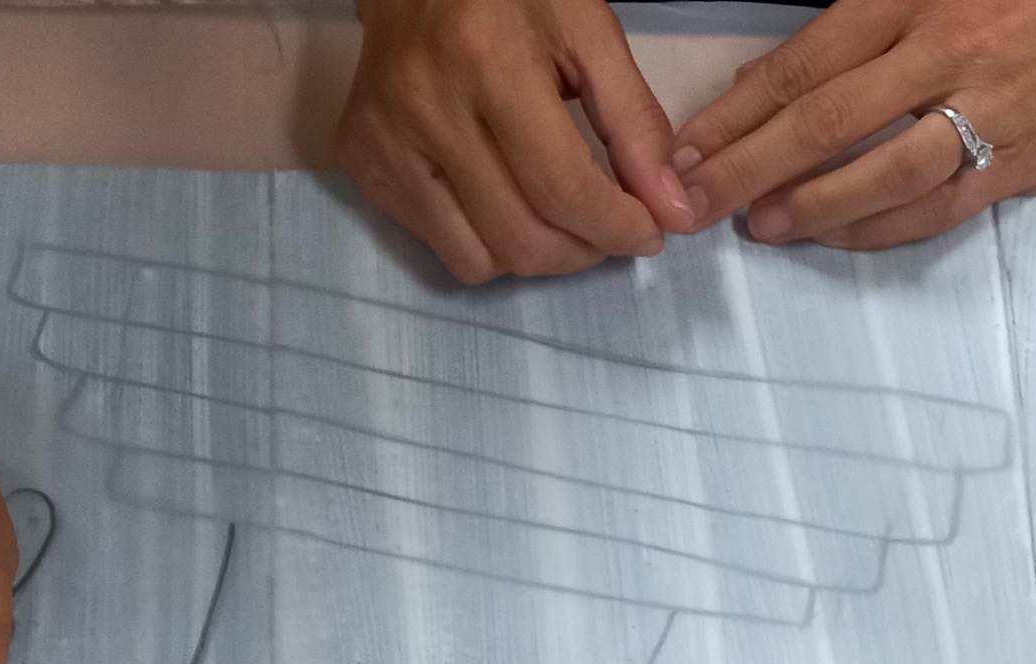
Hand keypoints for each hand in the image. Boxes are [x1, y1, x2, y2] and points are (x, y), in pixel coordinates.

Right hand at [341, 0, 695, 282]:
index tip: (649, 232)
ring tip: (561, 218)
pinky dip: (489, 242)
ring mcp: (385, 141)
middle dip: (585, 250)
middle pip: (522, 236)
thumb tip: (670, 209)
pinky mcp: (364, 164)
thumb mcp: (587, 31)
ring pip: (480, 259)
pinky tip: (506, 198)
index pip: (560, 187)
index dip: (617, 227)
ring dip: (538, 256)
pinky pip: (443, 245)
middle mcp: (424, 106)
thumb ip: (634, 122)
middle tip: (610, 227)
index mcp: (486, 59)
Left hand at [671, 0, 1035, 253]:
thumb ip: (855, 22)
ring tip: (759, 227)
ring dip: (810, 206)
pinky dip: (881, 227)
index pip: (802, 64)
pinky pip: (940, 204)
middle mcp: (942, 51)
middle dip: (747, 168)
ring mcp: (985, 109)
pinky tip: (836, 237)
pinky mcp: (1023, 157)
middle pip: (823, 122)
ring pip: (879, 171)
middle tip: (695, 203)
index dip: (735, 114)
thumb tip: (771, 79)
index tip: (685, 150)